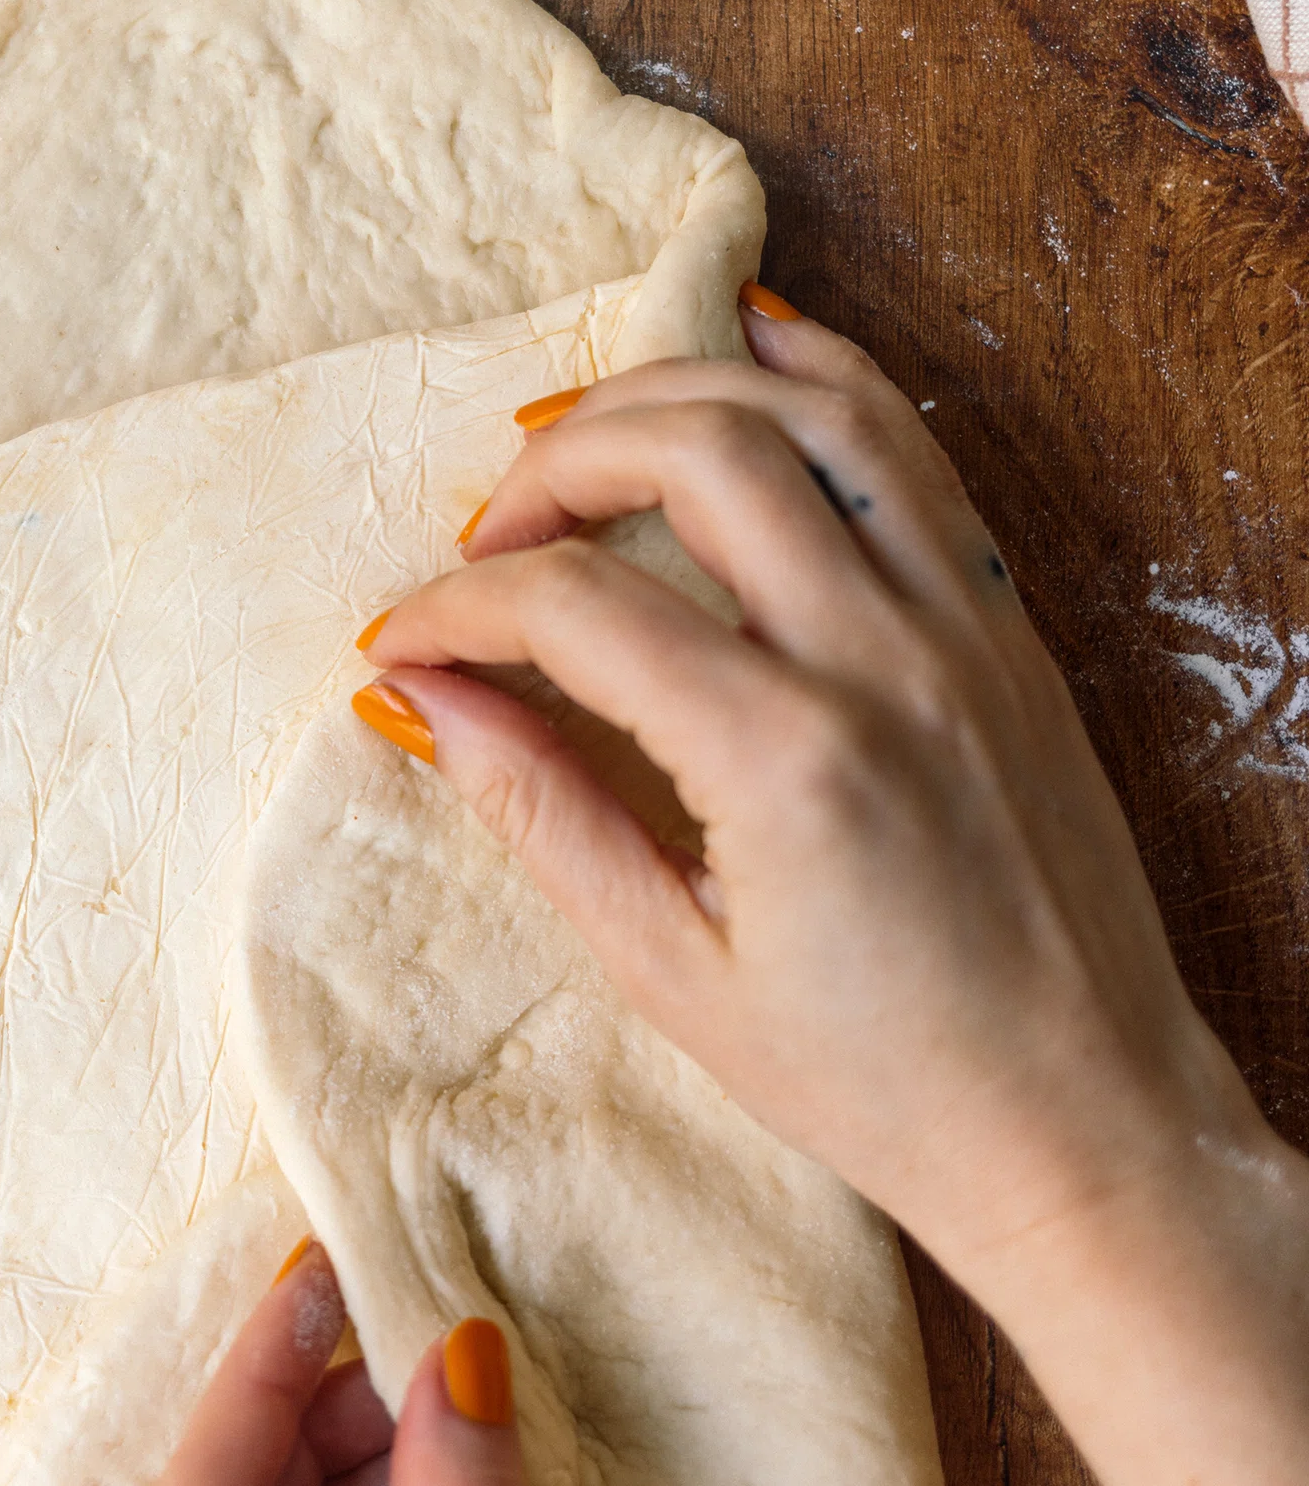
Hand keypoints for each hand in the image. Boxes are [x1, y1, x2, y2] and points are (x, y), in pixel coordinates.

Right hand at [358, 292, 1250, 1320]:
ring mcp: (971, 626)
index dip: (456, 610)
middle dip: (557, 464)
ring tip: (586, 432)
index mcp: (790, 759)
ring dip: (683, 390)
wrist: (1086, 1126)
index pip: (577, 607)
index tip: (399, 644)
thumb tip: (420, 702)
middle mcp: (890, 660)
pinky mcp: (1013, 627)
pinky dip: (823, 379)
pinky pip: (916, 452)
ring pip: (821, 411)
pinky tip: (744, 359)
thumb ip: (539, 811)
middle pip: (699, 451)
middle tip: (488, 535)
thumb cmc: (877, 1081)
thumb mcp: (669, 971)